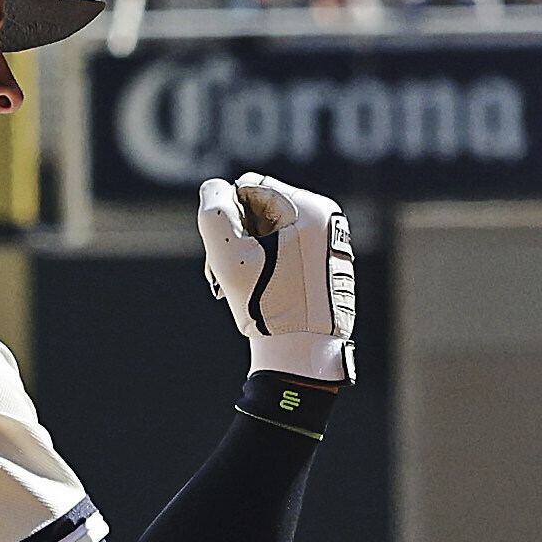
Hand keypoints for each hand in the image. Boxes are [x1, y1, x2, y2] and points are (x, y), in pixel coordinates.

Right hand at [195, 171, 352, 382]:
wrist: (303, 354)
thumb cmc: (268, 306)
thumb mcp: (230, 257)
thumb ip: (213, 214)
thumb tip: (213, 188)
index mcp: (313, 208)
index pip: (249, 187)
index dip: (227, 218)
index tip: (226, 255)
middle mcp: (327, 219)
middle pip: (261, 208)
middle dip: (238, 237)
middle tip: (227, 275)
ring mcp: (329, 241)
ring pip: (271, 230)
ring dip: (248, 253)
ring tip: (244, 287)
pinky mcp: (325, 262)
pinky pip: (286, 249)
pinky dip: (267, 265)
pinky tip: (263, 290)